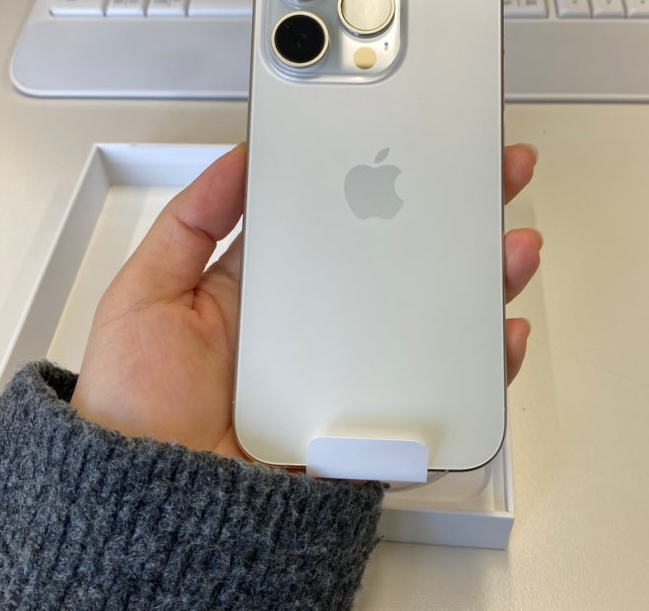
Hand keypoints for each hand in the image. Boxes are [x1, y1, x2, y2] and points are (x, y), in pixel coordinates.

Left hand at [71, 143, 540, 457]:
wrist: (158, 507)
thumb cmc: (140, 403)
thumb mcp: (148, 293)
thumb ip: (190, 222)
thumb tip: (239, 156)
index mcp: (278, 284)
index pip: (343, 218)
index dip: (383, 177)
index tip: (418, 140)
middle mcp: (324, 321)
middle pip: (401, 259)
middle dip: (453, 215)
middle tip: (490, 172)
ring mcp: (354, 369)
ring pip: (432, 317)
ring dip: (481, 278)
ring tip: (508, 244)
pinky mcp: (373, 420)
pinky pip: (440, 391)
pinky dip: (479, 364)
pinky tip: (498, 333)